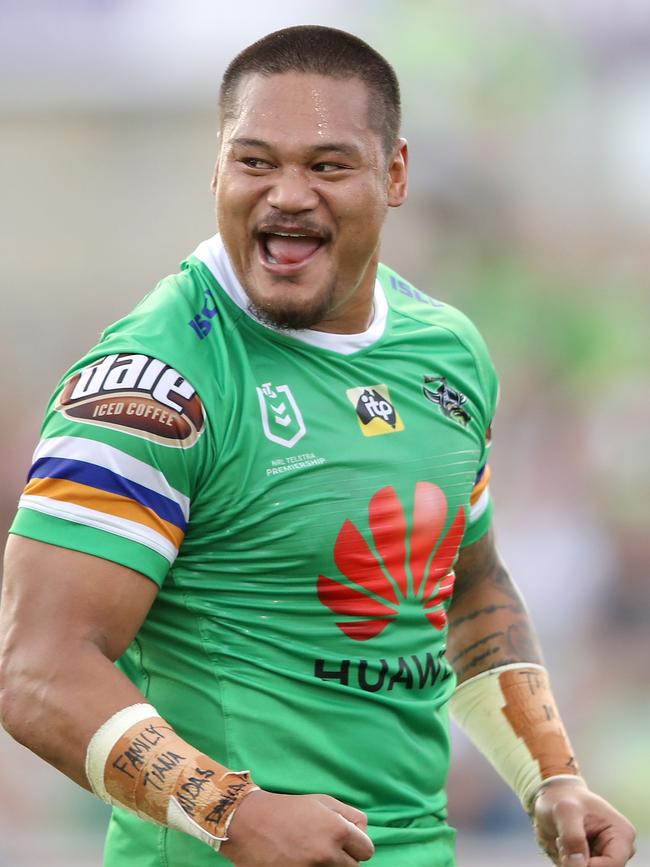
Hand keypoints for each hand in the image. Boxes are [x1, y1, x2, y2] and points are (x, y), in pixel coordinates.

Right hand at [220, 789, 374, 865]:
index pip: (367, 850)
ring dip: (330, 866)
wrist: (250, 823)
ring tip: (313, 853)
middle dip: (345, 857)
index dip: (358, 844)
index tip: (347, 841)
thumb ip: (349, 815)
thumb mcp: (322, 801)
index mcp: (338, 830)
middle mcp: (328, 854)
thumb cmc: (288, 809)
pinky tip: (301, 861)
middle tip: (328, 846)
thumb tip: (364, 831)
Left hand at [532, 778, 635, 865]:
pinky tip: (562, 847)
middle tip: (561, 843)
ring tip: (562, 841)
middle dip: (578, 863)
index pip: (612, 864)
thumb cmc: (563, 799)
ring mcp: (608, 857)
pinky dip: (568, 864)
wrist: (555, 797)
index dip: (588, 866)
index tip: (567, 855)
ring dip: (571, 863)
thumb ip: (572, 837)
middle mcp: (621, 850)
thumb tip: (578, 865)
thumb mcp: (564, 811)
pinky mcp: (596, 862)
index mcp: (622, 834)